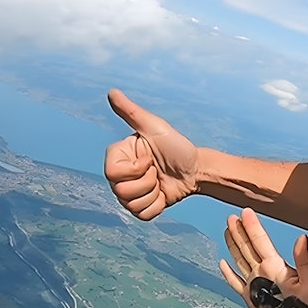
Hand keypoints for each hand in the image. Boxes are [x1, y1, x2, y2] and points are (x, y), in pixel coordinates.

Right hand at [103, 89, 200, 219]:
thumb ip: (132, 112)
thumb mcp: (155, 127)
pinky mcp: (143, 207)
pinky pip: (142, 215)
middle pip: (120, 192)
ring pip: (130, 205)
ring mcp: (131, 193)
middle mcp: (120, 176)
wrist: (195, 169)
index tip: (150, 159)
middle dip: (146, 182)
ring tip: (160, 182)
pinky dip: (157, 206)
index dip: (135, 169)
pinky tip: (163, 194)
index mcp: (119, 157)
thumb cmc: (177, 145)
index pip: (112, 173)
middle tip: (157, 171)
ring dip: (152, 194)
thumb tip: (112, 92)